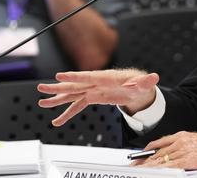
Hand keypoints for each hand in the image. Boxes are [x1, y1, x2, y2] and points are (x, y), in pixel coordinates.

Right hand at [37, 69, 158, 125]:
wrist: (138, 89)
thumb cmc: (140, 84)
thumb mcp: (144, 84)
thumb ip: (146, 81)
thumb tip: (154, 77)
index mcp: (106, 78)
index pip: (88, 76)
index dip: (74, 77)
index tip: (59, 76)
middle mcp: (96, 83)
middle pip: (75, 84)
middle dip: (59, 87)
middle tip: (42, 88)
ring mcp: (93, 90)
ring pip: (72, 94)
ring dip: (58, 99)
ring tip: (42, 102)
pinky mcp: (93, 98)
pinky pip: (78, 105)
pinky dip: (68, 113)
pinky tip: (57, 121)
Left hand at [134, 131, 196, 169]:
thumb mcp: (196, 142)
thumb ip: (184, 147)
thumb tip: (172, 156)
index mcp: (182, 135)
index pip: (160, 143)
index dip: (147, 150)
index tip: (139, 156)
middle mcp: (181, 141)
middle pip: (158, 152)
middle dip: (144, 160)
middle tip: (133, 166)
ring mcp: (184, 150)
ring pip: (161, 159)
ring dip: (148, 166)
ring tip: (139, 171)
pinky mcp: (189, 159)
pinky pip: (170, 166)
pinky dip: (159, 170)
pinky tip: (153, 172)